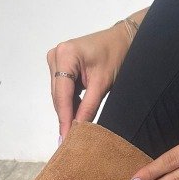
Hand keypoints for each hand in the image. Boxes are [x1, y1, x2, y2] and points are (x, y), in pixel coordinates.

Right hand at [46, 22, 130, 140]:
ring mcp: (57, 61)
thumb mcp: (102, 84)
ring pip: (60, 95)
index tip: (65, 138)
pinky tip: (77, 115)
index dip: (64, 118)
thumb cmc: (116, 55)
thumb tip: (78, 128)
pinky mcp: (61, 66)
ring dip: (68, 111)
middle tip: (70, 140)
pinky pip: (63, 90)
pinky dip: (71, 103)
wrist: (122, 39)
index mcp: (65, 56)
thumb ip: (88, 107)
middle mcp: (56, 56)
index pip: (62, 94)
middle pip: (58, 95)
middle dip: (66, 116)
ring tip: (75, 130)